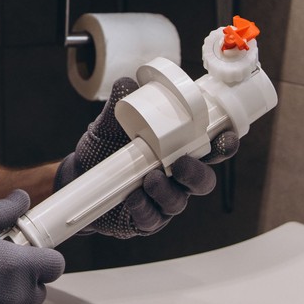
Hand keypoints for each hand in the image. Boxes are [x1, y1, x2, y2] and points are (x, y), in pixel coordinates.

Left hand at [53, 78, 238, 238]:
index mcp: (177, 149)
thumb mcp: (109, 122)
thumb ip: (120, 102)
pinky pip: (152, 219)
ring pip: (178, 201)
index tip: (225, 137)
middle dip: (197, 174)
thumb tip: (128, 83)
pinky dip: (144, 208)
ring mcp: (162, 200)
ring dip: (167, 191)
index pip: (211, 148)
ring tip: (150, 179)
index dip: (224, 144)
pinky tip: (133, 199)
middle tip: (180, 164)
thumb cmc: (105, 146)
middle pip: (203, 181)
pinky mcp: (145, 220)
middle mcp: (175, 176)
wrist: (78, 174)